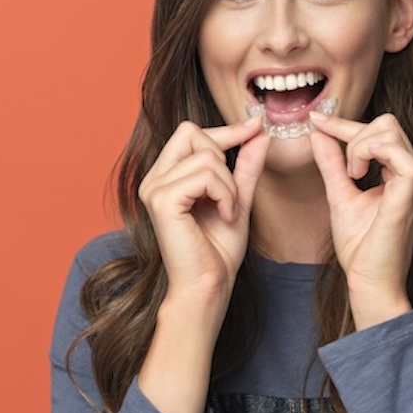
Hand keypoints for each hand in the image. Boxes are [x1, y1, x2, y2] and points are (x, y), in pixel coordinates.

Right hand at [138, 115, 269, 308]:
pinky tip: (223, 217)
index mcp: (164, 177)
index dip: (225, 130)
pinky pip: (205, 176)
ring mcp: (154, 189)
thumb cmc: (218, 252)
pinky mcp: (162, 201)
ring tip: (227, 213)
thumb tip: (258, 131)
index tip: (256, 126)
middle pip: (193, 133)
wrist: (209, 287)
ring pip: (206, 157)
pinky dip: (224, 195)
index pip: (190, 132)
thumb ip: (246, 165)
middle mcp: (153, 180)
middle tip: (229, 197)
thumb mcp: (237, 199)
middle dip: (224, 159)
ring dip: (229, 186)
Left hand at [309, 111, 412, 328]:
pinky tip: (357, 174)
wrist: (369, 281)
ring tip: (351, 175)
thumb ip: (331, 163)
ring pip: (390, 130)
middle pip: (387, 122)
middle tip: (343, 168)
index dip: (343, 123)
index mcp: (400, 173)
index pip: (378, 131)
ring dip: (359, 145)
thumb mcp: (339, 195)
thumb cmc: (360, 248)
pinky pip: (397, 152)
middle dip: (354, 133)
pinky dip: (371, 152)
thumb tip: (318, 133)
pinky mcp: (411, 192)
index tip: (315, 120)